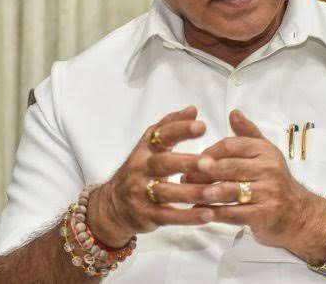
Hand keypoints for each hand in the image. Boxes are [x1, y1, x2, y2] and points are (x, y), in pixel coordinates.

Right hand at [88, 106, 213, 246]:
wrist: (111, 206)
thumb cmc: (140, 169)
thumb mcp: (150, 146)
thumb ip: (170, 126)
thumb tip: (193, 109)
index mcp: (145, 149)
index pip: (161, 135)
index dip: (180, 129)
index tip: (202, 125)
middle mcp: (141, 169)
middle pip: (163, 164)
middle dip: (187, 163)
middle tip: (210, 163)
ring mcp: (142, 194)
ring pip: (167, 193)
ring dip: (191, 192)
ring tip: (214, 192)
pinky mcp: (147, 216)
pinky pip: (168, 216)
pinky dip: (188, 217)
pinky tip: (208, 214)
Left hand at [184, 109, 325, 262]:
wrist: (298, 214)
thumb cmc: (275, 180)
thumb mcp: (265, 153)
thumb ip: (247, 133)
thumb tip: (233, 112)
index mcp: (265, 151)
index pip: (232, 145)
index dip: (210, 152)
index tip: (196, 160)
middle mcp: (268, 169)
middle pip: (228, 167)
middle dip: (204, 172)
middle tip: (186, 176)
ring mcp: (267, 192)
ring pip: (230, 190)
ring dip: (206, 193)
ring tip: (190, 193)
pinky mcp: (264, 215)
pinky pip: (234, 213)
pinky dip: (215, 213)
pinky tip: (202, 212)